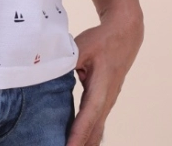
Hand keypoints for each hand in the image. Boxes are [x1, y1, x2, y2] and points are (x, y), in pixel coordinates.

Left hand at [66, 10, 142, 145]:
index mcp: (101, 88)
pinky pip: (95, 124)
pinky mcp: (104, 102)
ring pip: (96, 131)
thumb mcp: (82, 46)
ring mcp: (107, 103)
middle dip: (80, 145)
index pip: (87, 117)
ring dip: (84, 142)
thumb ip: (66, 60)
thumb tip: (46, 69)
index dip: (77, 135)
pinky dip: (86, 136)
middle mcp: (106, 101)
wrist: (125, 36)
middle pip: (93, 132)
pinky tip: (76, 143)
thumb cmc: (102, 41)